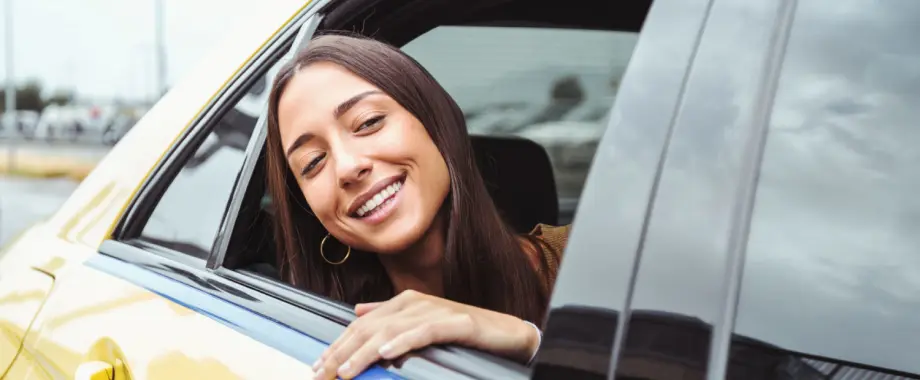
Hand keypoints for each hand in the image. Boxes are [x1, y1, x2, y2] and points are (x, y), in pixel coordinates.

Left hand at [312, 289, 539, 378]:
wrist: (506, 333)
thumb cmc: (464, 333)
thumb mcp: (421, 324)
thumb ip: (390, 316)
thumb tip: (359, 311)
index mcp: (405, 303)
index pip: (362, 324)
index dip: (338, 344)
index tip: (319, 365)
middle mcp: (416, 303)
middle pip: (370, 326)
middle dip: (342, 351)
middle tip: (323, 373)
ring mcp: (436, 310)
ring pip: (391, 330)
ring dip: (364, 352)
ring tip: (346, 370)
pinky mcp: (457, 322)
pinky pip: (424, 331)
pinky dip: (403, 341)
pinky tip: (386, 352)